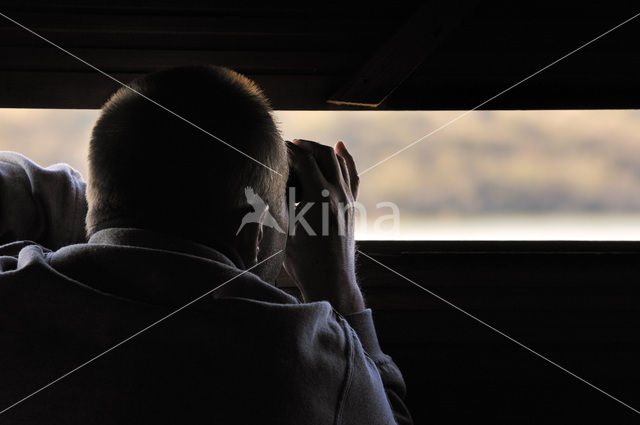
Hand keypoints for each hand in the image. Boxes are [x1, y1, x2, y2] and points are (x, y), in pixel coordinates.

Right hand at [284, 139, 363, 314]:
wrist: (331, 281)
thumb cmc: (303, 261)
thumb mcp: (284, 230)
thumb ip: (280, 202)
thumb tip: (271, 183)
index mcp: (318, 197)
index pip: (304, 161)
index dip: (289, 151)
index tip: (276, 147)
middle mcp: (337, 194)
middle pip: (323, 154)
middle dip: (305, 146)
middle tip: (289, 145)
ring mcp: (348, 200)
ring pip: (339, 162)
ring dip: (322, 150)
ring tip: (306, 147)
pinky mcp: (352, 207)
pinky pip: (352, 176)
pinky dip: (346, 159)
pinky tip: (340, 147)